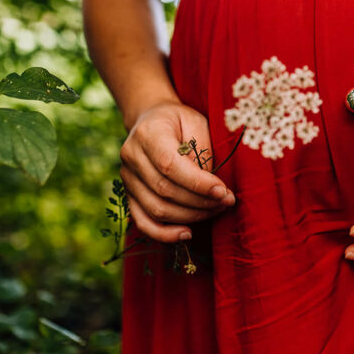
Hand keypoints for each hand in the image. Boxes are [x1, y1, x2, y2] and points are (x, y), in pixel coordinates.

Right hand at [119, 100, 235, 242]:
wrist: (152, 120)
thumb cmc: (180, 121)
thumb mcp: (196, 122)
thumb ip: (202, 150)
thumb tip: (210, 185)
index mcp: (148, 134)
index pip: (170, 166)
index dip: (198, 184)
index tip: (223, 191)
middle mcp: (131, 157)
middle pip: (165, 190)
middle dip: (200, 202)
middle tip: (227, 201)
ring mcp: (127, 178)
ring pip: (157, 209)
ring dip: (191, 216)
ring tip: (216, 210)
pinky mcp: (129, 194)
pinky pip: (143, 221)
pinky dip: (164, 234)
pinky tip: (187, 234)